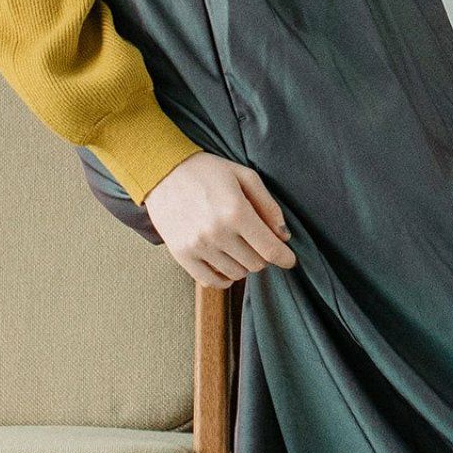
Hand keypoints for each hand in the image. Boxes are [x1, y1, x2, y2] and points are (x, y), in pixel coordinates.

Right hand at [142, 151, 297, 287]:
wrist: (163, 172)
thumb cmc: (208, 171)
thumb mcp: (245, 177)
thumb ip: (268, 206)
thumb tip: (283, 236)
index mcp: (236, 212)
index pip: (269, 249)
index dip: (285, 258)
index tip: (290, 260)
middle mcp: (217, 233)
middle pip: (255, 264)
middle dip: (263, 255)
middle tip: (256, 241)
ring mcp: (197, 246)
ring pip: (236, 274)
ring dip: (244, 264)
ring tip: (239, 246)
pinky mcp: (181, 255)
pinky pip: (211, 282)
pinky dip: (225, 278)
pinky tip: (227, 263)